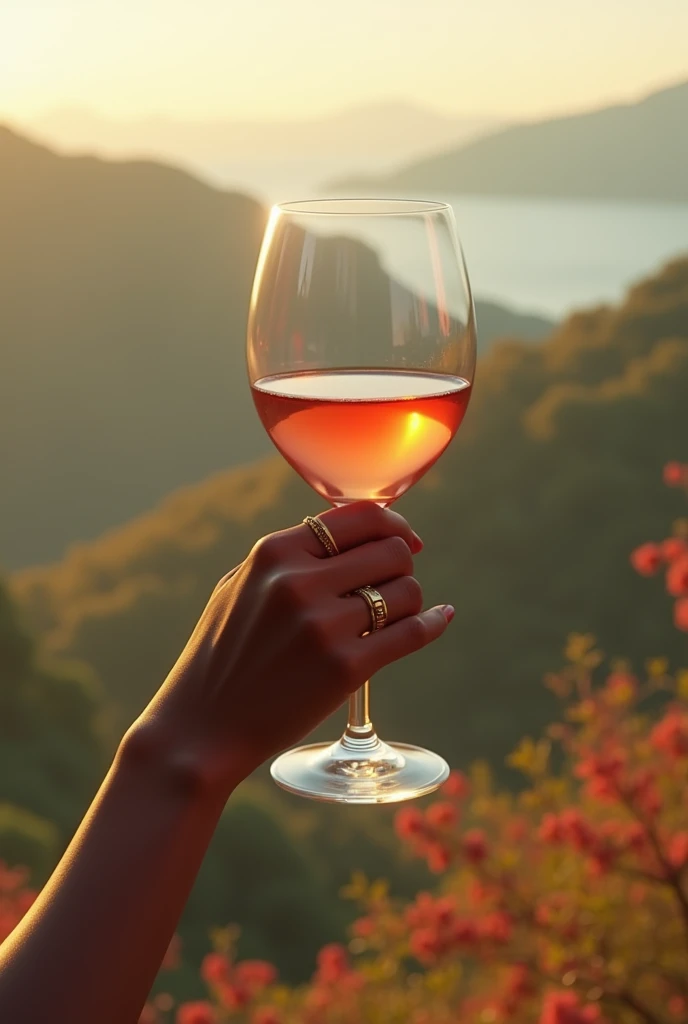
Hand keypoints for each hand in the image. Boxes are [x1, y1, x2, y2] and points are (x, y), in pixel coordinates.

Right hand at [133, 502, 453, 794]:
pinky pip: (411, 633)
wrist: (202, 729)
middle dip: (402, 565)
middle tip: (393, 586)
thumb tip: (353, 534)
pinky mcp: (344, 669)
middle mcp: (300, 581)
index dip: (394, 524)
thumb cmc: (221, 657)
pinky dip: (432, 624)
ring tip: (396, 616)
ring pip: (406, 590)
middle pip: (391, 550)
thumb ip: (290, 556)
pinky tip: (440, 619)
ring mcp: (323, 625)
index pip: (360, 516)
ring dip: (409, 601)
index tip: (407, 540)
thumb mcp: (240, 587)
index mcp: (275, 552)